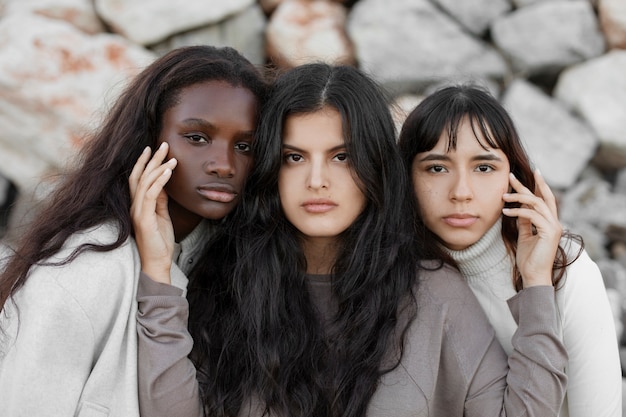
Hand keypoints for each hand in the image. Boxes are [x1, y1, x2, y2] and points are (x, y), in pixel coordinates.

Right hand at [129, 143, 177, 283]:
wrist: (157, 262)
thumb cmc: (159, 241)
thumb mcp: (161, 216)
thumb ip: (160, 200)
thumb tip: (164, 183)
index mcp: (137, 205)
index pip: (137, 179)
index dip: (144, 163)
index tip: (152, 149)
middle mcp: (134, 206)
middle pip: (140, 176)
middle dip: (151, 159)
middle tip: (163, 144)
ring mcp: (137, 212)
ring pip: (145, 183)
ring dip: (159, 167)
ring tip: (171, 156)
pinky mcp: (144, 219)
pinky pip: (151, 195)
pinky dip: (160, 181)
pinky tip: (169, 172)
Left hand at [502, 170, 561, 287]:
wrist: (533, 276)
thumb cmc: (529, 259)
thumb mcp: (525, 236)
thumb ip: (524, 222)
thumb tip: (518, 209)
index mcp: (549, 222)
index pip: (545, 199)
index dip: (538, 185)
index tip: (531, 172)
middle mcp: (554, 222)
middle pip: (542, 197)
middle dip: (527, 184)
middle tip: (511, 175)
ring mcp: (553, 227)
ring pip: (536, 203)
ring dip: (518, 197)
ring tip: (503, 196)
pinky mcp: (549, 232)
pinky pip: (532, 215)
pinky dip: (518, 211)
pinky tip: (505, 211)